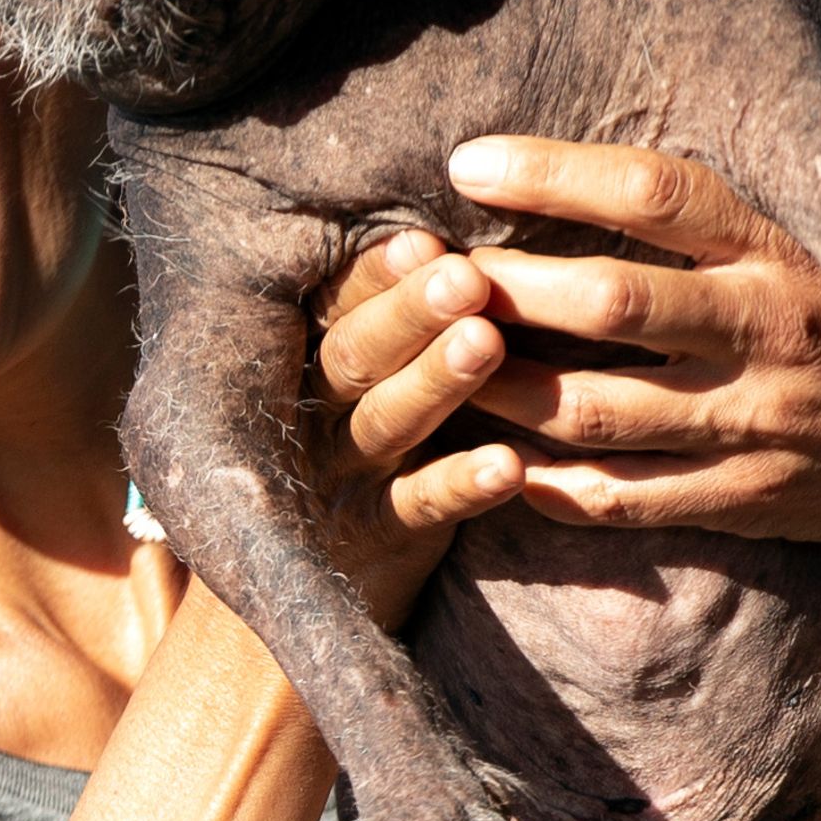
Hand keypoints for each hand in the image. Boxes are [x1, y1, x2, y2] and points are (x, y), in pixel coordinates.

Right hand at [302, 232, 527, 627]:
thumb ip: (394, 311)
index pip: (337, 306)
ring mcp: (342, 478)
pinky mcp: (375, 539)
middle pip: (354, 357)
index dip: (378, 275)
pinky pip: (418, 507)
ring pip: (385, 424)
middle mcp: (314, 413)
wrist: (313, 586)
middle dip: (410, 315)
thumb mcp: (362, 372)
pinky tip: (510, 465)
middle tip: (466, 279)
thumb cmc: (363, 442)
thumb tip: (463, 234)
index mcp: (310, 357)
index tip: (426, 243)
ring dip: (435, 383)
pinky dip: (461, 484)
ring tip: (486, 344)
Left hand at [438, 135, 820, 550]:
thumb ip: (734, 191)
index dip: (552, 173)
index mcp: (785, 244)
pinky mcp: (751, 501)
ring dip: (501, 388)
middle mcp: (772, 327)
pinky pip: (627, 498)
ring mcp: (760, 422)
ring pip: (598, 407)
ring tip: (434, 360)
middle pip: (609, 302)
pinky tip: (489, 461)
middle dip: (505, 288)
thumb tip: (629, 103)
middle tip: (426, 273)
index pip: (654, 192)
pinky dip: (548, 484)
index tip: (465, 163)